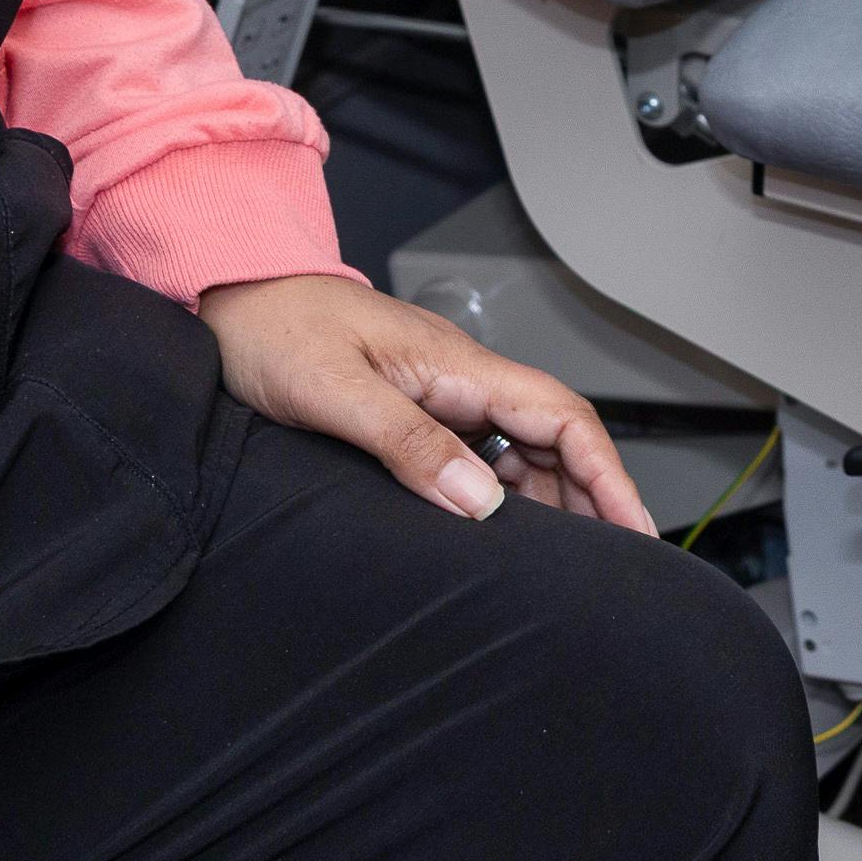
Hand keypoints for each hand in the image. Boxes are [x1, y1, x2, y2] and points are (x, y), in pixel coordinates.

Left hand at [199, 272, 648, 527]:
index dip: (607, 474)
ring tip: (568, 564)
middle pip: (555, 439)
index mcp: (456, 365)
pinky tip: (501, 532)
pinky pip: (480, 456)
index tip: (634, 528)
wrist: (227, 295)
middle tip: (616, 565)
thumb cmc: (271, 329)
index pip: (561, 416)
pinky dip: (505, 497)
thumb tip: (481, 502)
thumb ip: (408, 444)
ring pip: (521, 451)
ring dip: (552, 502)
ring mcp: (440, 394)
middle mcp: (460, 378)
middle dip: (594, 496)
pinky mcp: (414, 411)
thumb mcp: (334, 393)